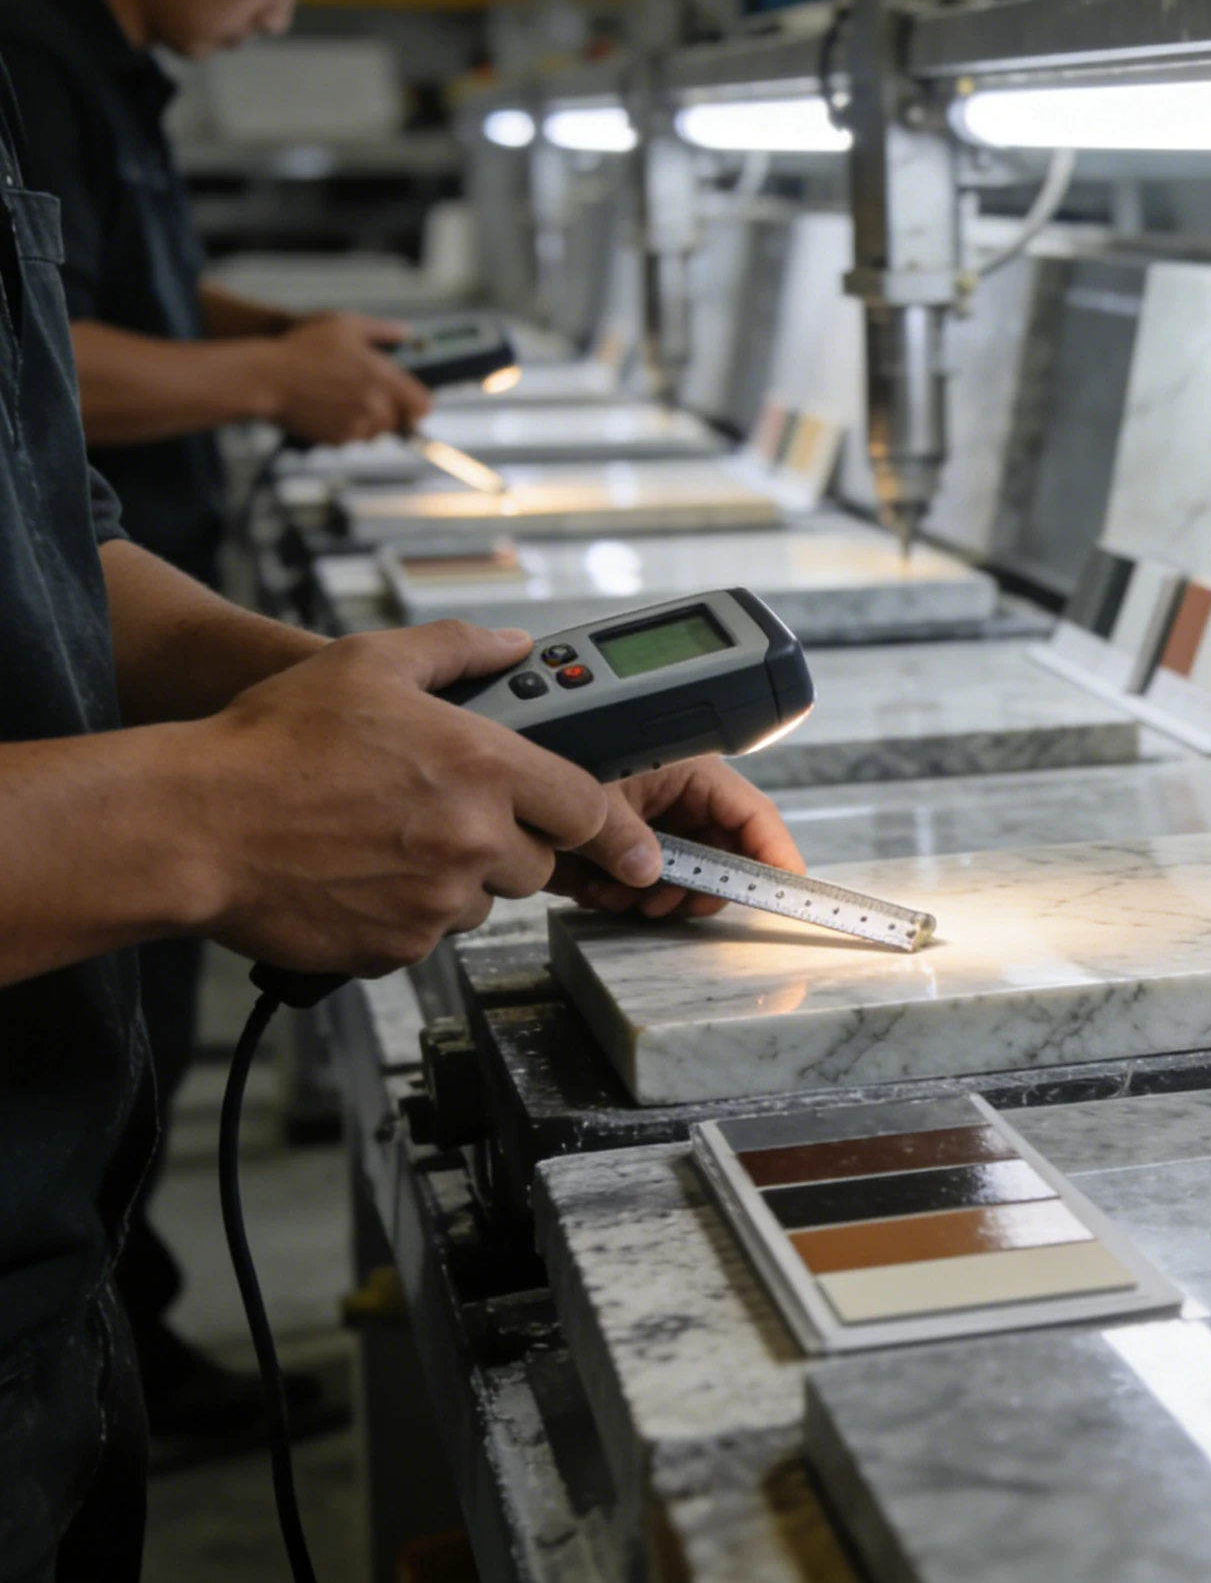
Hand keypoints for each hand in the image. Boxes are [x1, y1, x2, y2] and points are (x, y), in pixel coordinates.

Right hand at [188, 621, 612, 976]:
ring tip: (386, 840)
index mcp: (484, 768)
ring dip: (456, 879)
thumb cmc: (272, 743)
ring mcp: (436, 902)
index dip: (608, 824)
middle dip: (507, 842)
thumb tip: (512, 643)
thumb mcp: (369, 663)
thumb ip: (457, 649)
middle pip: (538, 861)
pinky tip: (358, 875)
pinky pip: (427, 935)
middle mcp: (473, 840)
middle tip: (445, 815)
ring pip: (482, 901)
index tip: (636, 848)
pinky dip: (406, 913)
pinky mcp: (396, 948)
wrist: (194, 823)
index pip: (588, 808)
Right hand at [256, 312, 433, 445]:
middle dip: (389, 411)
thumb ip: (382, 330)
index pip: (422, 405)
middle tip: (366, 394)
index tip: (408, 399)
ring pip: (375, 433)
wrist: (265, 377)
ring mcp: (355, 426)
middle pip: (400, 422)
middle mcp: (375, 406)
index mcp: (384, 379)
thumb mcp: (345, 325)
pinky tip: (327, 409)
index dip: (416, 402)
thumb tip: (406, 333)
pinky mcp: (336, 439)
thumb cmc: (302, 347)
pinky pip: (351, 439)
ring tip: (343, 399)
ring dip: (367, 422)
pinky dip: (345, 429)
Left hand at [549, 760, 804, 919]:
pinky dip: (621, 895)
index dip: (774, 853)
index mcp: (688, 770)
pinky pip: (640, 884)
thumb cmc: (556, 748)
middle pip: (718, 853)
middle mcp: (675, 798)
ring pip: (679, 876)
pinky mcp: (621, 848)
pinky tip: (595, 887)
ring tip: (620, 894)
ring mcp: (649, 825)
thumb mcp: (594, 792)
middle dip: (698, 887)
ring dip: (654, 896)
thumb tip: (650, 875)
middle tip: (677, 905)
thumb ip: (625, 835)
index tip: (784, 889)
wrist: (510, 774)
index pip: (751, 814)